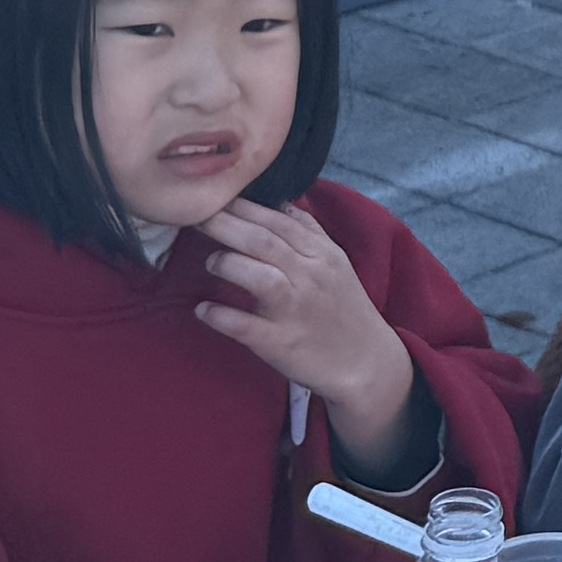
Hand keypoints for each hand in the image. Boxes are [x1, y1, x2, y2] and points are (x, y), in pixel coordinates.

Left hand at [193, 200, 422, 465]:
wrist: (365, 362)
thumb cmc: (345, 309)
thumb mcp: (337, 263)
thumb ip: (310, 232)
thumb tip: (283, 203)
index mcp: (323, 255)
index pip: (278, 220)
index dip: (243, 207)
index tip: (215, 199)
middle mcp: (311, 278)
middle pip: (264, 242)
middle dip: (225, 225)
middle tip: (196, 218)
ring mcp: (296, 312)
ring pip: (261, 278)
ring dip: (229, 265)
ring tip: (211, 262)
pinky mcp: (282, 343)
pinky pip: (247, 327)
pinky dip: (221, 316)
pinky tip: (203, 310)